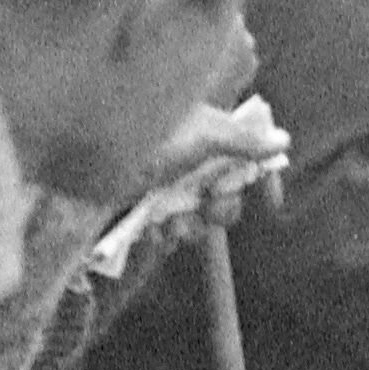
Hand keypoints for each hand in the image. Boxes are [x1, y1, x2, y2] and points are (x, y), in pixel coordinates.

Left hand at [88, 98, 290, 269]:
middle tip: (207, 204)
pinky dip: (162, 235)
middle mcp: (190, 163)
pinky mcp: (145, 210)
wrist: (84, 155)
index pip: (248, 159)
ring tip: (170, 221)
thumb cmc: (148, 136)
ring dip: (189, 227)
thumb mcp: (203, 135)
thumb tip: (284, 140)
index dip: (262, 180)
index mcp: (208, 137)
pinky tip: (151, 229)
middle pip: (226, 199)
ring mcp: (167, 188)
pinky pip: (168, 233)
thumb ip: (245, 140)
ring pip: (198, 222)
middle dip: (220, 210)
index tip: (272, 203)